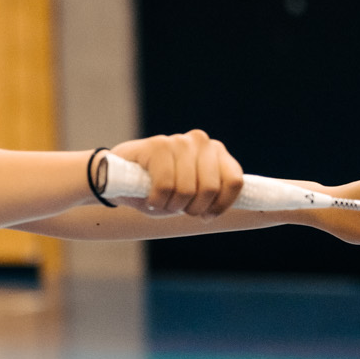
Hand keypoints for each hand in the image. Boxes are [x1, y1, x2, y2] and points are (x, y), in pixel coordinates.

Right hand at [108, 131, 243, 216]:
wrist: (114, 178)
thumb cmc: (157, 189)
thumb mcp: (189, 195)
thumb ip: (211, 196)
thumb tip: (245, 210)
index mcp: (215, 153)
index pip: (235, 181)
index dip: (221, 206)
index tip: (205, 217)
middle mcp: (201, 142)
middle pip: (210, 188)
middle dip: (192, 208)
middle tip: (176, 208)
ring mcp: (180, 142)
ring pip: (187, 189)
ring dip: (171, 206)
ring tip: (160, 201)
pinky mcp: (158, 145)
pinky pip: (165, 186)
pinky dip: (156, 200)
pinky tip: (148, 197)